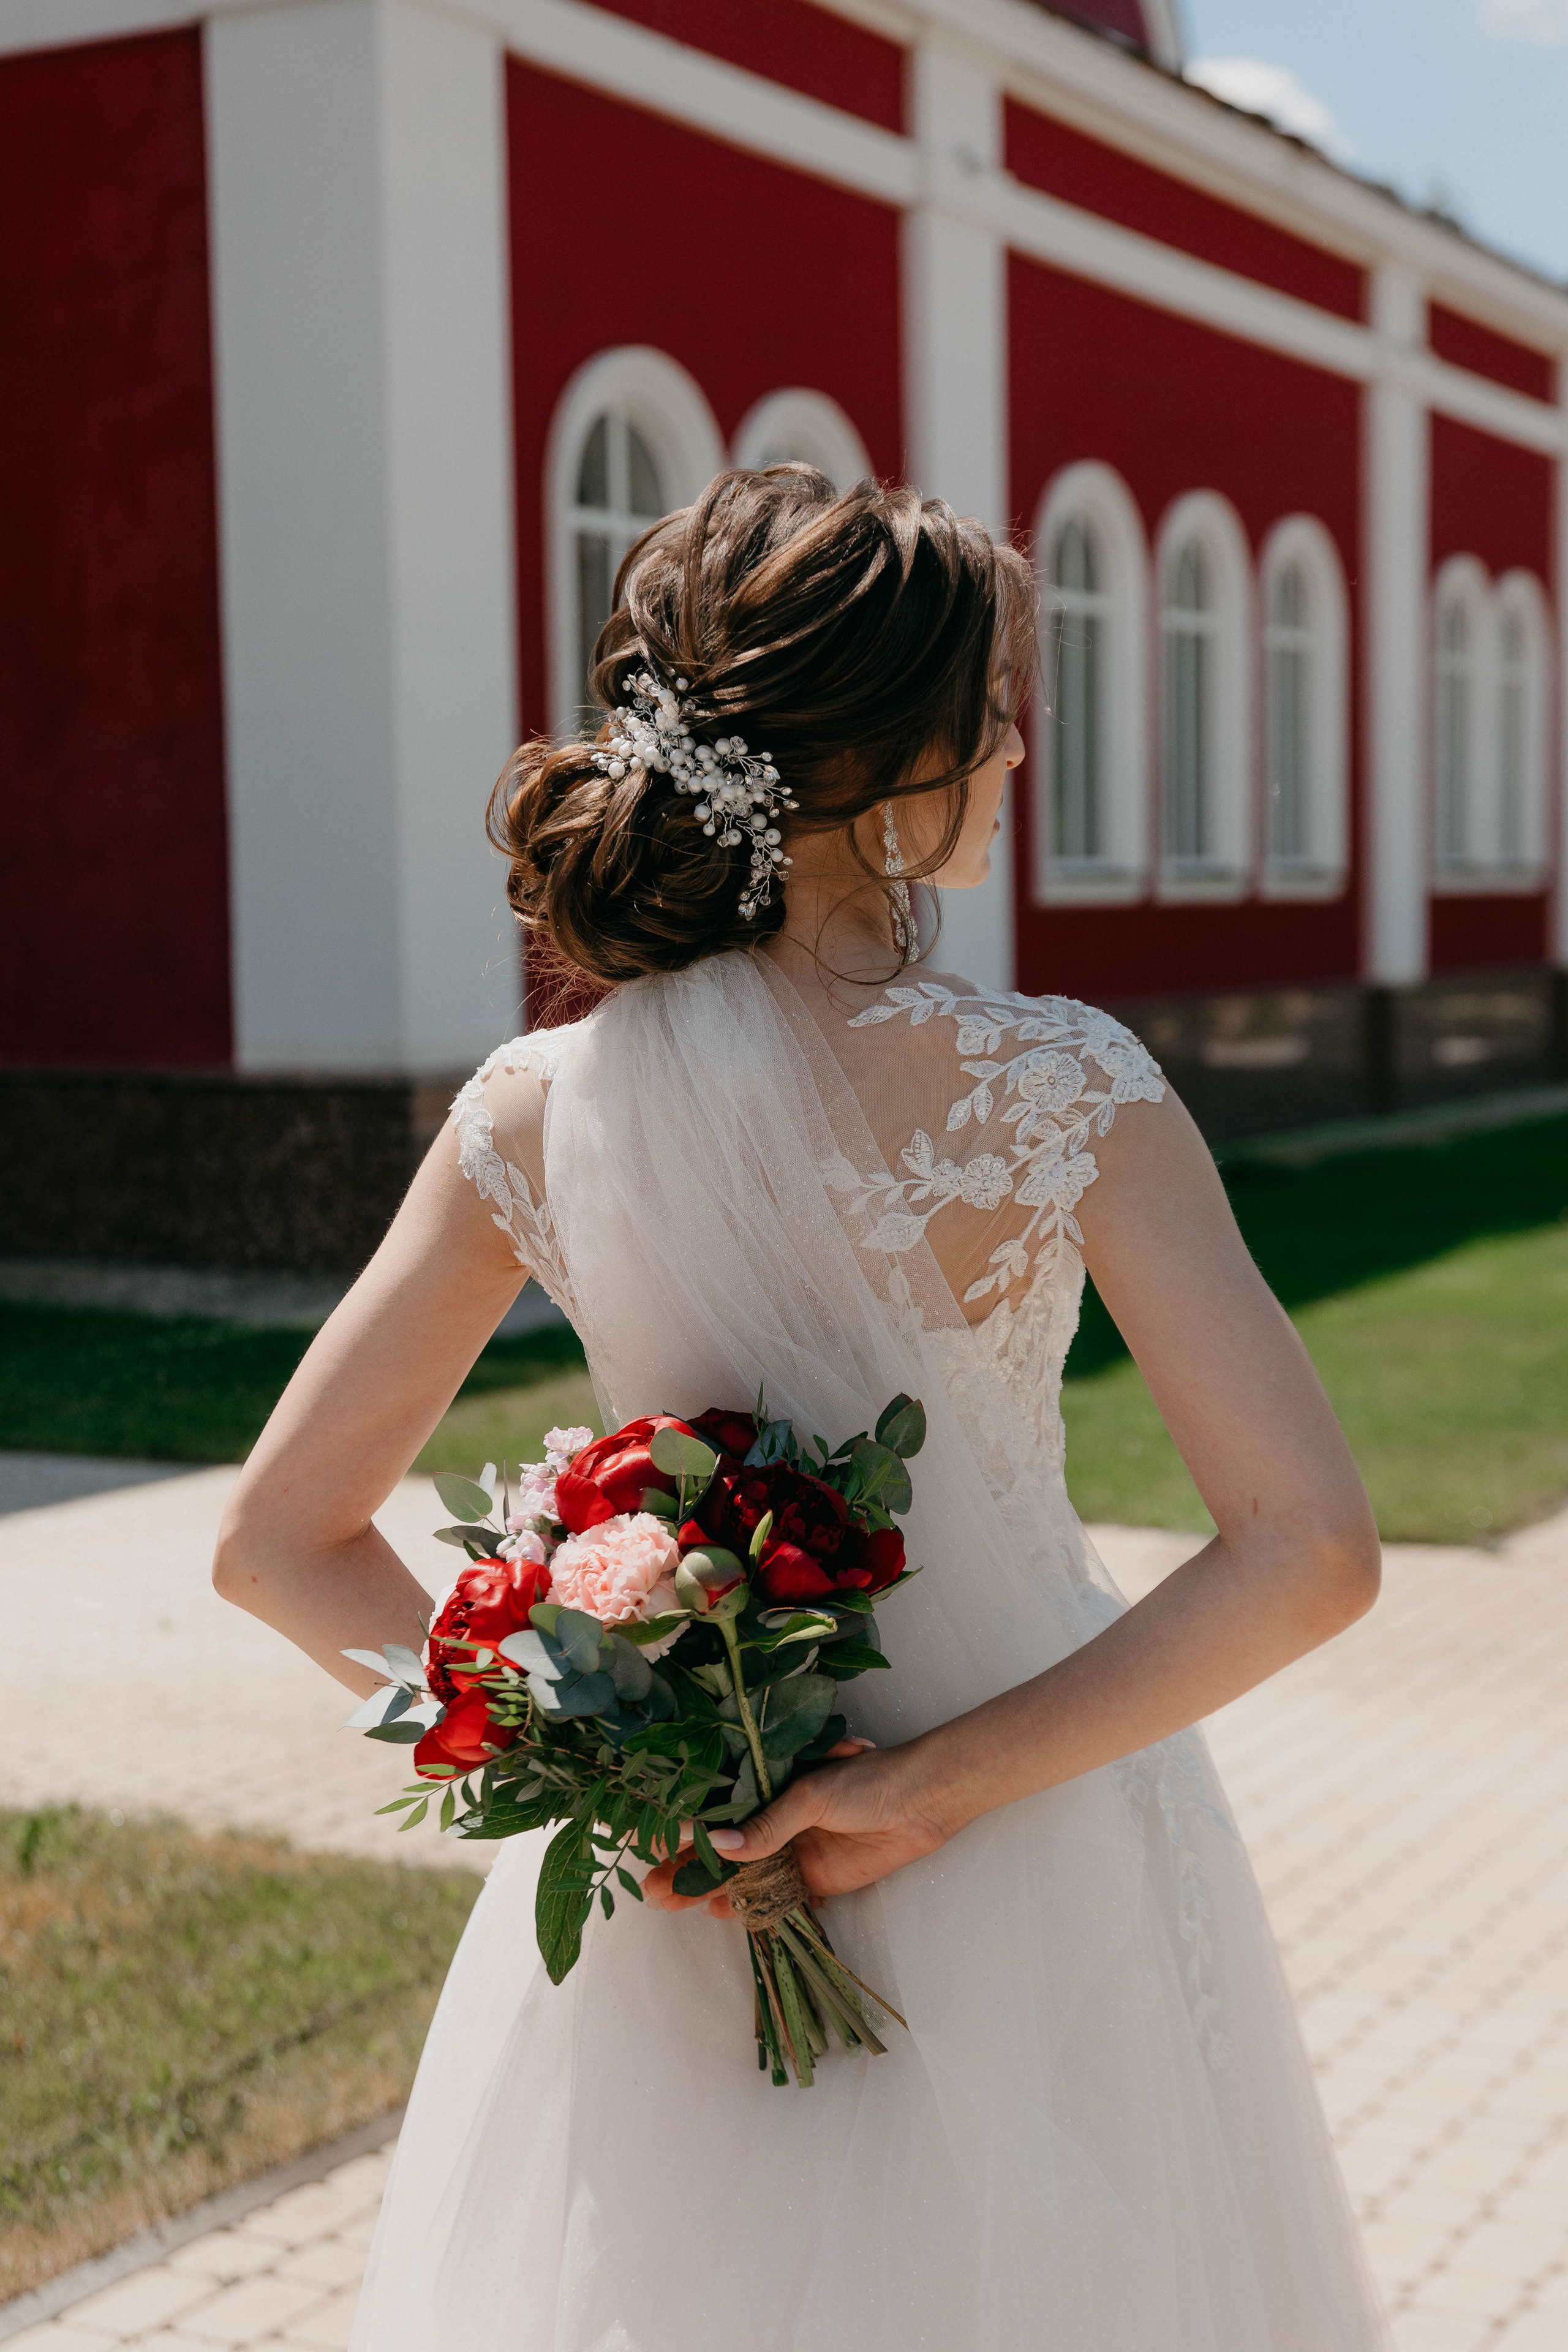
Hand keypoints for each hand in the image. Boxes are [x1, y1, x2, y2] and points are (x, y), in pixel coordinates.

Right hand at [640, 1735, 955, 1918]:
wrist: (924, 1800)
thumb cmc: (868, 1779)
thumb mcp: (812, 1794)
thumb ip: (768, 1824)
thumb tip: (719, 1844)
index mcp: (769, 1785)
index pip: (715, 1810)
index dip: (681, 1827)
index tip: (647, 1845)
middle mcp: (775, 1819)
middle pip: (720, 1848)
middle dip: (685, 1866)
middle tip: (652, 1890)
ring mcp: (793, 1850)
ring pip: (740, 1874)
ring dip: (706, 1888)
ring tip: (669, 1903)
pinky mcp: (815, 1878)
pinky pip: (772, 1895)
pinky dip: (745, 1905)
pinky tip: (717, 1914)